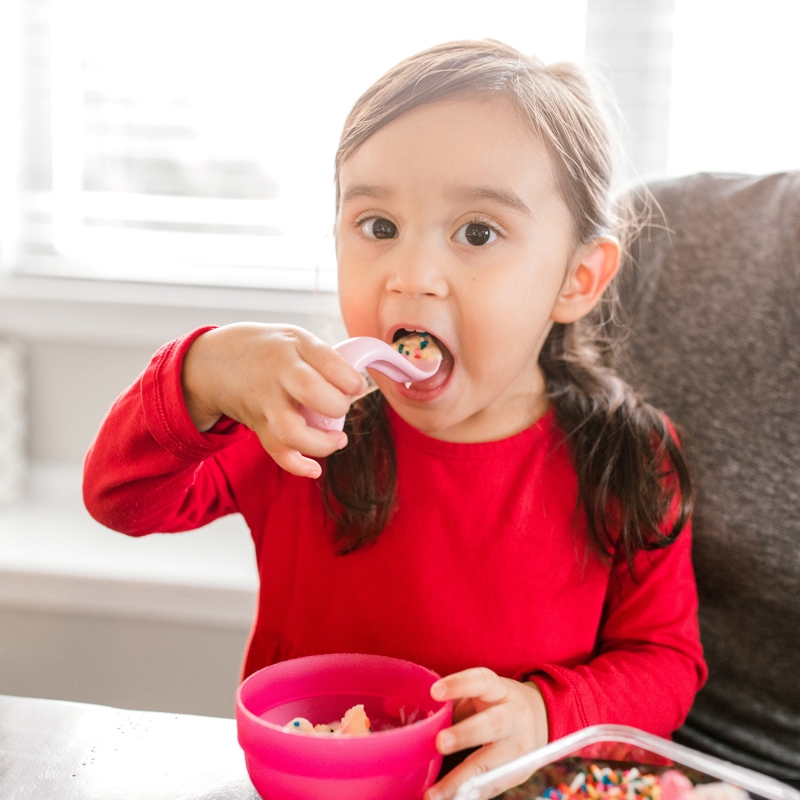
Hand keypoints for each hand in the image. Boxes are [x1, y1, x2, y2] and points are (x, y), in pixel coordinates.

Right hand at [181, 323, 365, 477]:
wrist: (214, 361)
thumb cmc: (270, 350)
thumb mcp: (297, 339)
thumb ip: (326, 359)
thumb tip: (359, 387)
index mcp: (294, 346)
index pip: (327, 362)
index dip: (350, 379)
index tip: (356, 386)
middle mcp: (278, 374)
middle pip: (311, 392)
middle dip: (337, 406)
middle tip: (341, 406)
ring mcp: (266, 402)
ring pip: (292, 431)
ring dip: (321, 443)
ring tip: (338, 440)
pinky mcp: (258, 426)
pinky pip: (276, 451)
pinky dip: (297, 465)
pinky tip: (314, 469)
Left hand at [425, 668, 547, 799]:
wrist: (539, 719)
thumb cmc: (495, 705)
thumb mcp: (482, 695)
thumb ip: (456, 706)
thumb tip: (418, 724)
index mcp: (499, 690)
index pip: (481, 681)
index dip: (459, 684)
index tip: (434, 691)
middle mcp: (513, 716)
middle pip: (492, 725)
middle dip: (466, 735)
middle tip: (439, 743)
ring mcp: (519, 748)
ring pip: (491, 764)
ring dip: (461, 780)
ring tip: (434, 795)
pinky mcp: (518, 773)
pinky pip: (492, 787)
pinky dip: (470, 796)